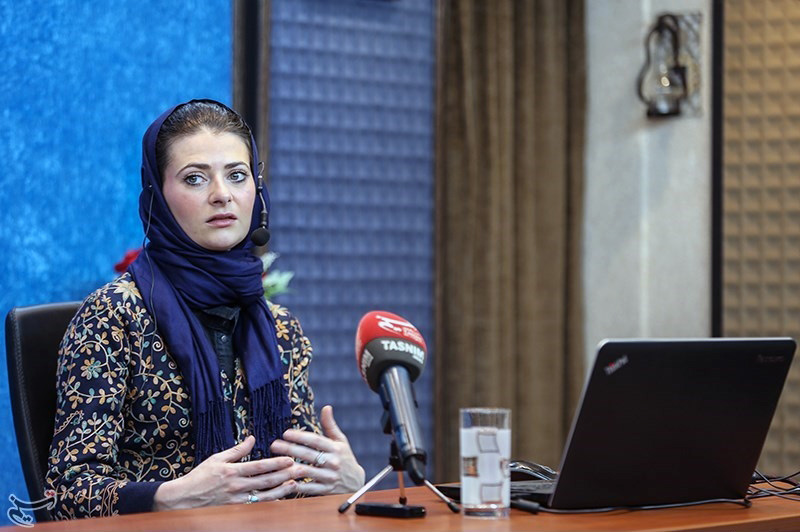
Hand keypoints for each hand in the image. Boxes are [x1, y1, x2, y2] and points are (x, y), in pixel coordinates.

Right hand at [153, 435, 295, 510]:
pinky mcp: (235, 509)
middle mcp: (236, 486)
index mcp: (232, 471)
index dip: (276, 463)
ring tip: (295, 485)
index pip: (259, 466)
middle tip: (299, 470)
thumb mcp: (217, 458)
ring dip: (281, 490)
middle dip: (284, 475)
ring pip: (264, 496)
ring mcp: (236, 500)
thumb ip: (237, 450)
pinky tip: (280, 499)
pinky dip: (269, 503)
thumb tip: (253, 438)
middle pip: (265, 481)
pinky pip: (256, 506)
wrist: (184, 498)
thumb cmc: (200, 476)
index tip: (289, 459)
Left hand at [270, 405, 364, 495]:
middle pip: (308, 455)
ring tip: (276, 462)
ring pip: (306, 472)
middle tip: (274, 445)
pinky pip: (308, 488)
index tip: (285, 433)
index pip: (316, 441)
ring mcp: (329, 477)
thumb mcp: (341, 441)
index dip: (300, 436)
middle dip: (289, 449)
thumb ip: (331, 425)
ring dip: (289, 467)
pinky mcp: (325, 491)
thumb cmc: (345, 458)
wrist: (356, 482)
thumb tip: (326, 407)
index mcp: (336, 449)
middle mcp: (333, 462)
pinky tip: (284, 480)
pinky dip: (296, 485)